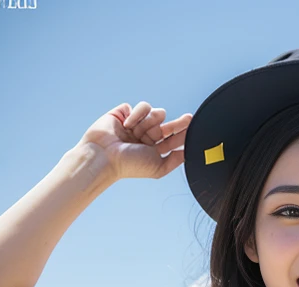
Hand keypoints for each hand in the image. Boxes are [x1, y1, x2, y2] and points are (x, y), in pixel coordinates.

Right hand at [75, 101, 192, 180]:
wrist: (104, 156)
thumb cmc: (130, 165)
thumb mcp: (159, 167)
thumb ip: (176, 160)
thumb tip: (190, 152)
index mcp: (153, 149)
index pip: (172, 138)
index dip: (183, 133)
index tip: (194, 127)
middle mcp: (145, 136)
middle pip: (168, 125)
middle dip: (179, 123)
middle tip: (189, 119)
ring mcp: (135, 124)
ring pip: (156, 114)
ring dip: (150, 122)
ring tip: (139, 132)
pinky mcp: (125, 113)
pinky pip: (142, 106)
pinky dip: (138, 114)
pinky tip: (128, 125)